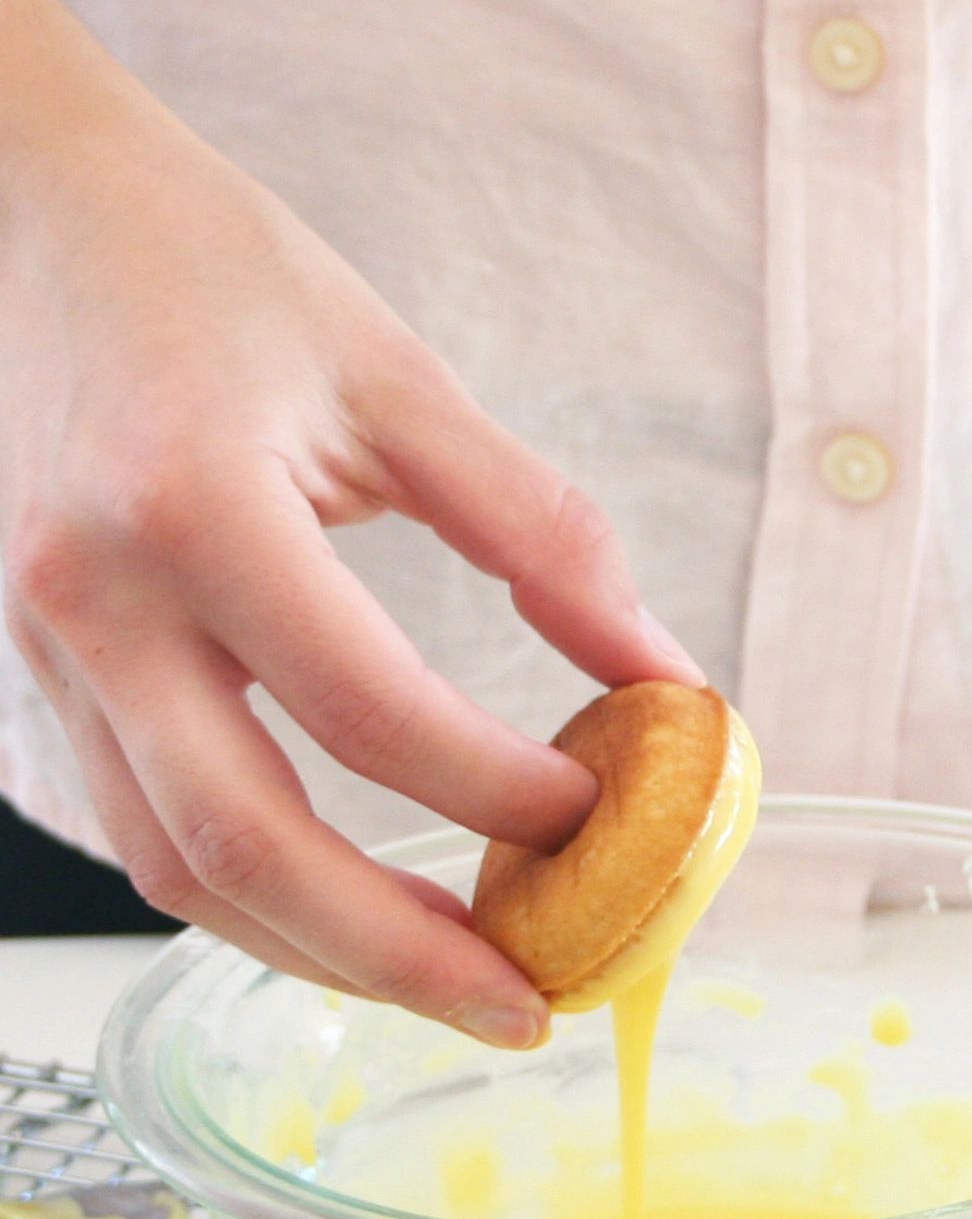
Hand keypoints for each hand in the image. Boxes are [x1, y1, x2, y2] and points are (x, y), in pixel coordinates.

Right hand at [0, 86, 701, 1046]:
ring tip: (449, 978)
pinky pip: (139, 830)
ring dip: (321, 953)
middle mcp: (93, 606)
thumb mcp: (398, 378)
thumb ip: (540, 533)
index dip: (504, 791)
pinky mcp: (41, 675)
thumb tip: (661, 675)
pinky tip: (341, 908)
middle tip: (528, 1006)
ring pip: (178, 872)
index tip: (606, 820)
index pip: (371, 714)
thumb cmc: (214, 271)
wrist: (30, 212)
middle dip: (401, 956)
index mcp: (189, 510)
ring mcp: (46, 655)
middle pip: (247, 849)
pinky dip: (251, 896)